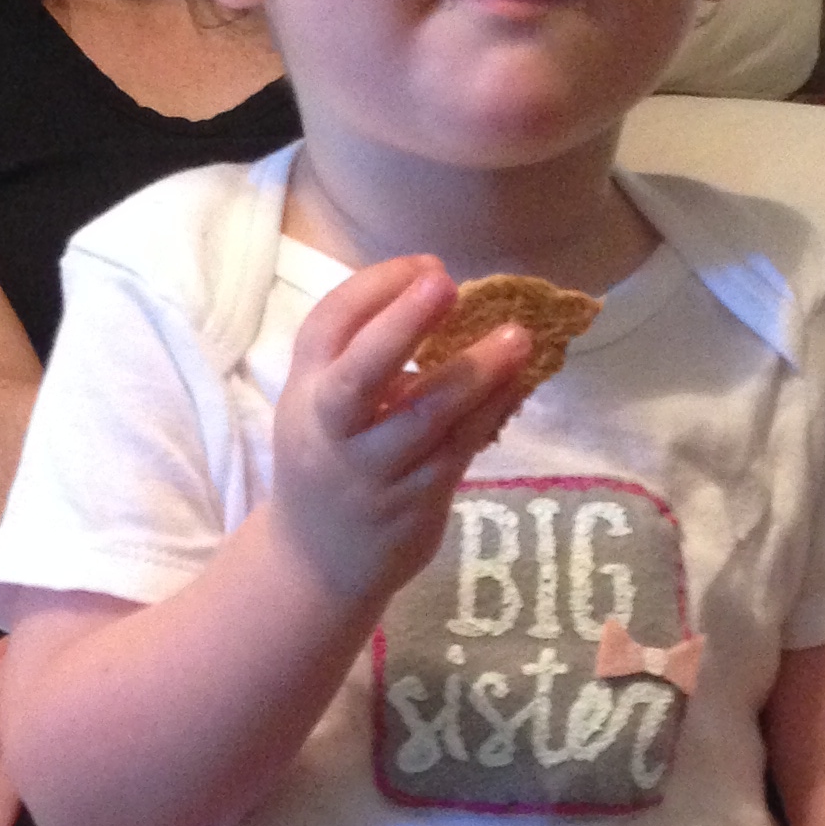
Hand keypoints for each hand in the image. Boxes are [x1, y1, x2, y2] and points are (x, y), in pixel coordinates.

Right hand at [270, 256, 534, 611]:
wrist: (316, 562)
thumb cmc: (330, 460)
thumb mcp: (324, 404)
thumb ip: (364, 357)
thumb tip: (438, 288)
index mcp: (306, 391)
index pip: (327, 325)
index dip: (375, 287)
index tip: (427, 263)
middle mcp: (332, 430)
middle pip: (360, 372)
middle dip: (402, 323)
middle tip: (446, 283)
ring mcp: (373, 471)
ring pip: (423, 417)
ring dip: (473, 373)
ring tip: (517, 337)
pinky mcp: (413, 504)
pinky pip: (459, 450)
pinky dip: (491, 412)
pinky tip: (519, 384)